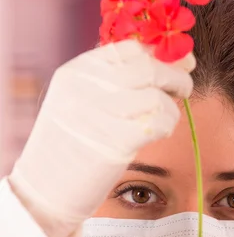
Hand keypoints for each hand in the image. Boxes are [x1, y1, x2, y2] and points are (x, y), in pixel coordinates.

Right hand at [9, 40, 192, 236]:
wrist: (47, 189)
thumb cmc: (72, 144)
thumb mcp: (81, 100)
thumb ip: (117, 80)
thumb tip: (177, 61)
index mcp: (79, 71)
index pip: (132, 47)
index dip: (163, 54)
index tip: (182, 63)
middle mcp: (87, 86)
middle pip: (150, 67)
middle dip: (177, 77)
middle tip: (183, 90)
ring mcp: (100, 112)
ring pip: (159, 96)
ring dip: (171, 108)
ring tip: (164, 120)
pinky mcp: (116, 141)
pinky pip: (160, 122)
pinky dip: (167, 126)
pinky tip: (157, 134)